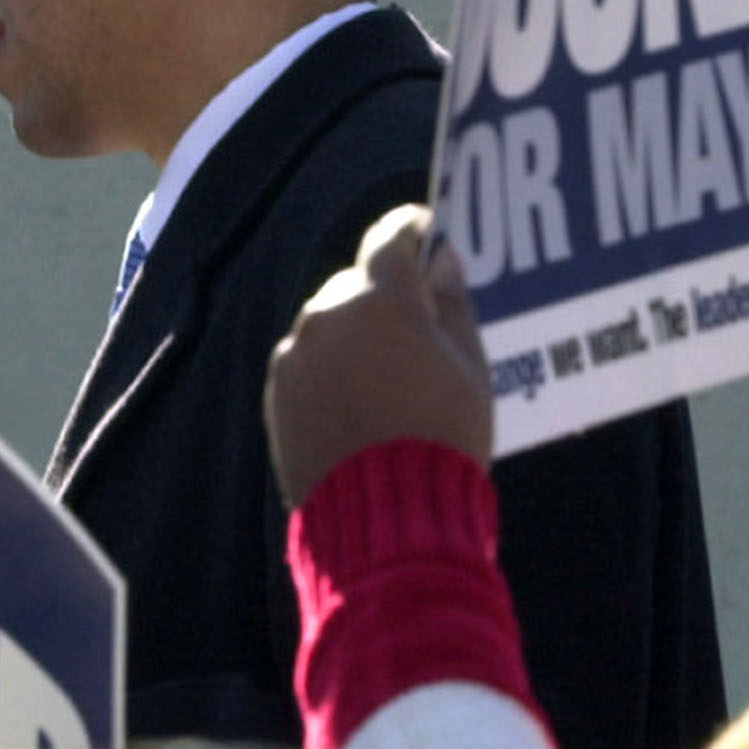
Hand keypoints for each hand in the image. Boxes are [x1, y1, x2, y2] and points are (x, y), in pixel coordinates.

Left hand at [266, 204, 493, 509]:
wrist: (387, 517)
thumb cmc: (444, 437)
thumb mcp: (471, 368)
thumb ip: (453, 305)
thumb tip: (440, 259)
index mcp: (382, 300)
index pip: (390, 238)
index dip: (411, 231)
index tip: (427, 235)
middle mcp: (327, 315)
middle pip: (357, 285)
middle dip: (387, 297)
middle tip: (420, 329)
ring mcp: (295, 354)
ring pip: (329, 325)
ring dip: (355, 335)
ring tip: (390, 379)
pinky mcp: (277, 391)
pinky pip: (308, 362)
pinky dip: (331, 369)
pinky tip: (359, 405)